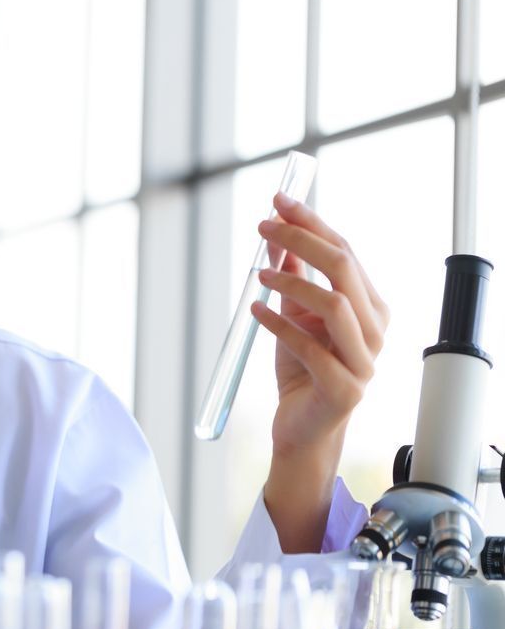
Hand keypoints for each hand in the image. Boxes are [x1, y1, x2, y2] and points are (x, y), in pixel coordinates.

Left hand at [252, 192, 389, 551]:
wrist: (300, 427)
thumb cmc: (301, 369)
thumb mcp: (293, 314)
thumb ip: (292, 276)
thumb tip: (277, 233)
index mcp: (369, 306)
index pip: (345, 250)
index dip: (313, 222)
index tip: (280, 201)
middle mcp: (374, 329)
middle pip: (344, 269)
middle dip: (303, 240)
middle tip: (263, 227)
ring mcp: (363, 360)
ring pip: (335, 304)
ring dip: (293, 282)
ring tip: (258, 274)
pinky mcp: (343, 388)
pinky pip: (311, 348)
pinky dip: (280, 325)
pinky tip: (255, 310)